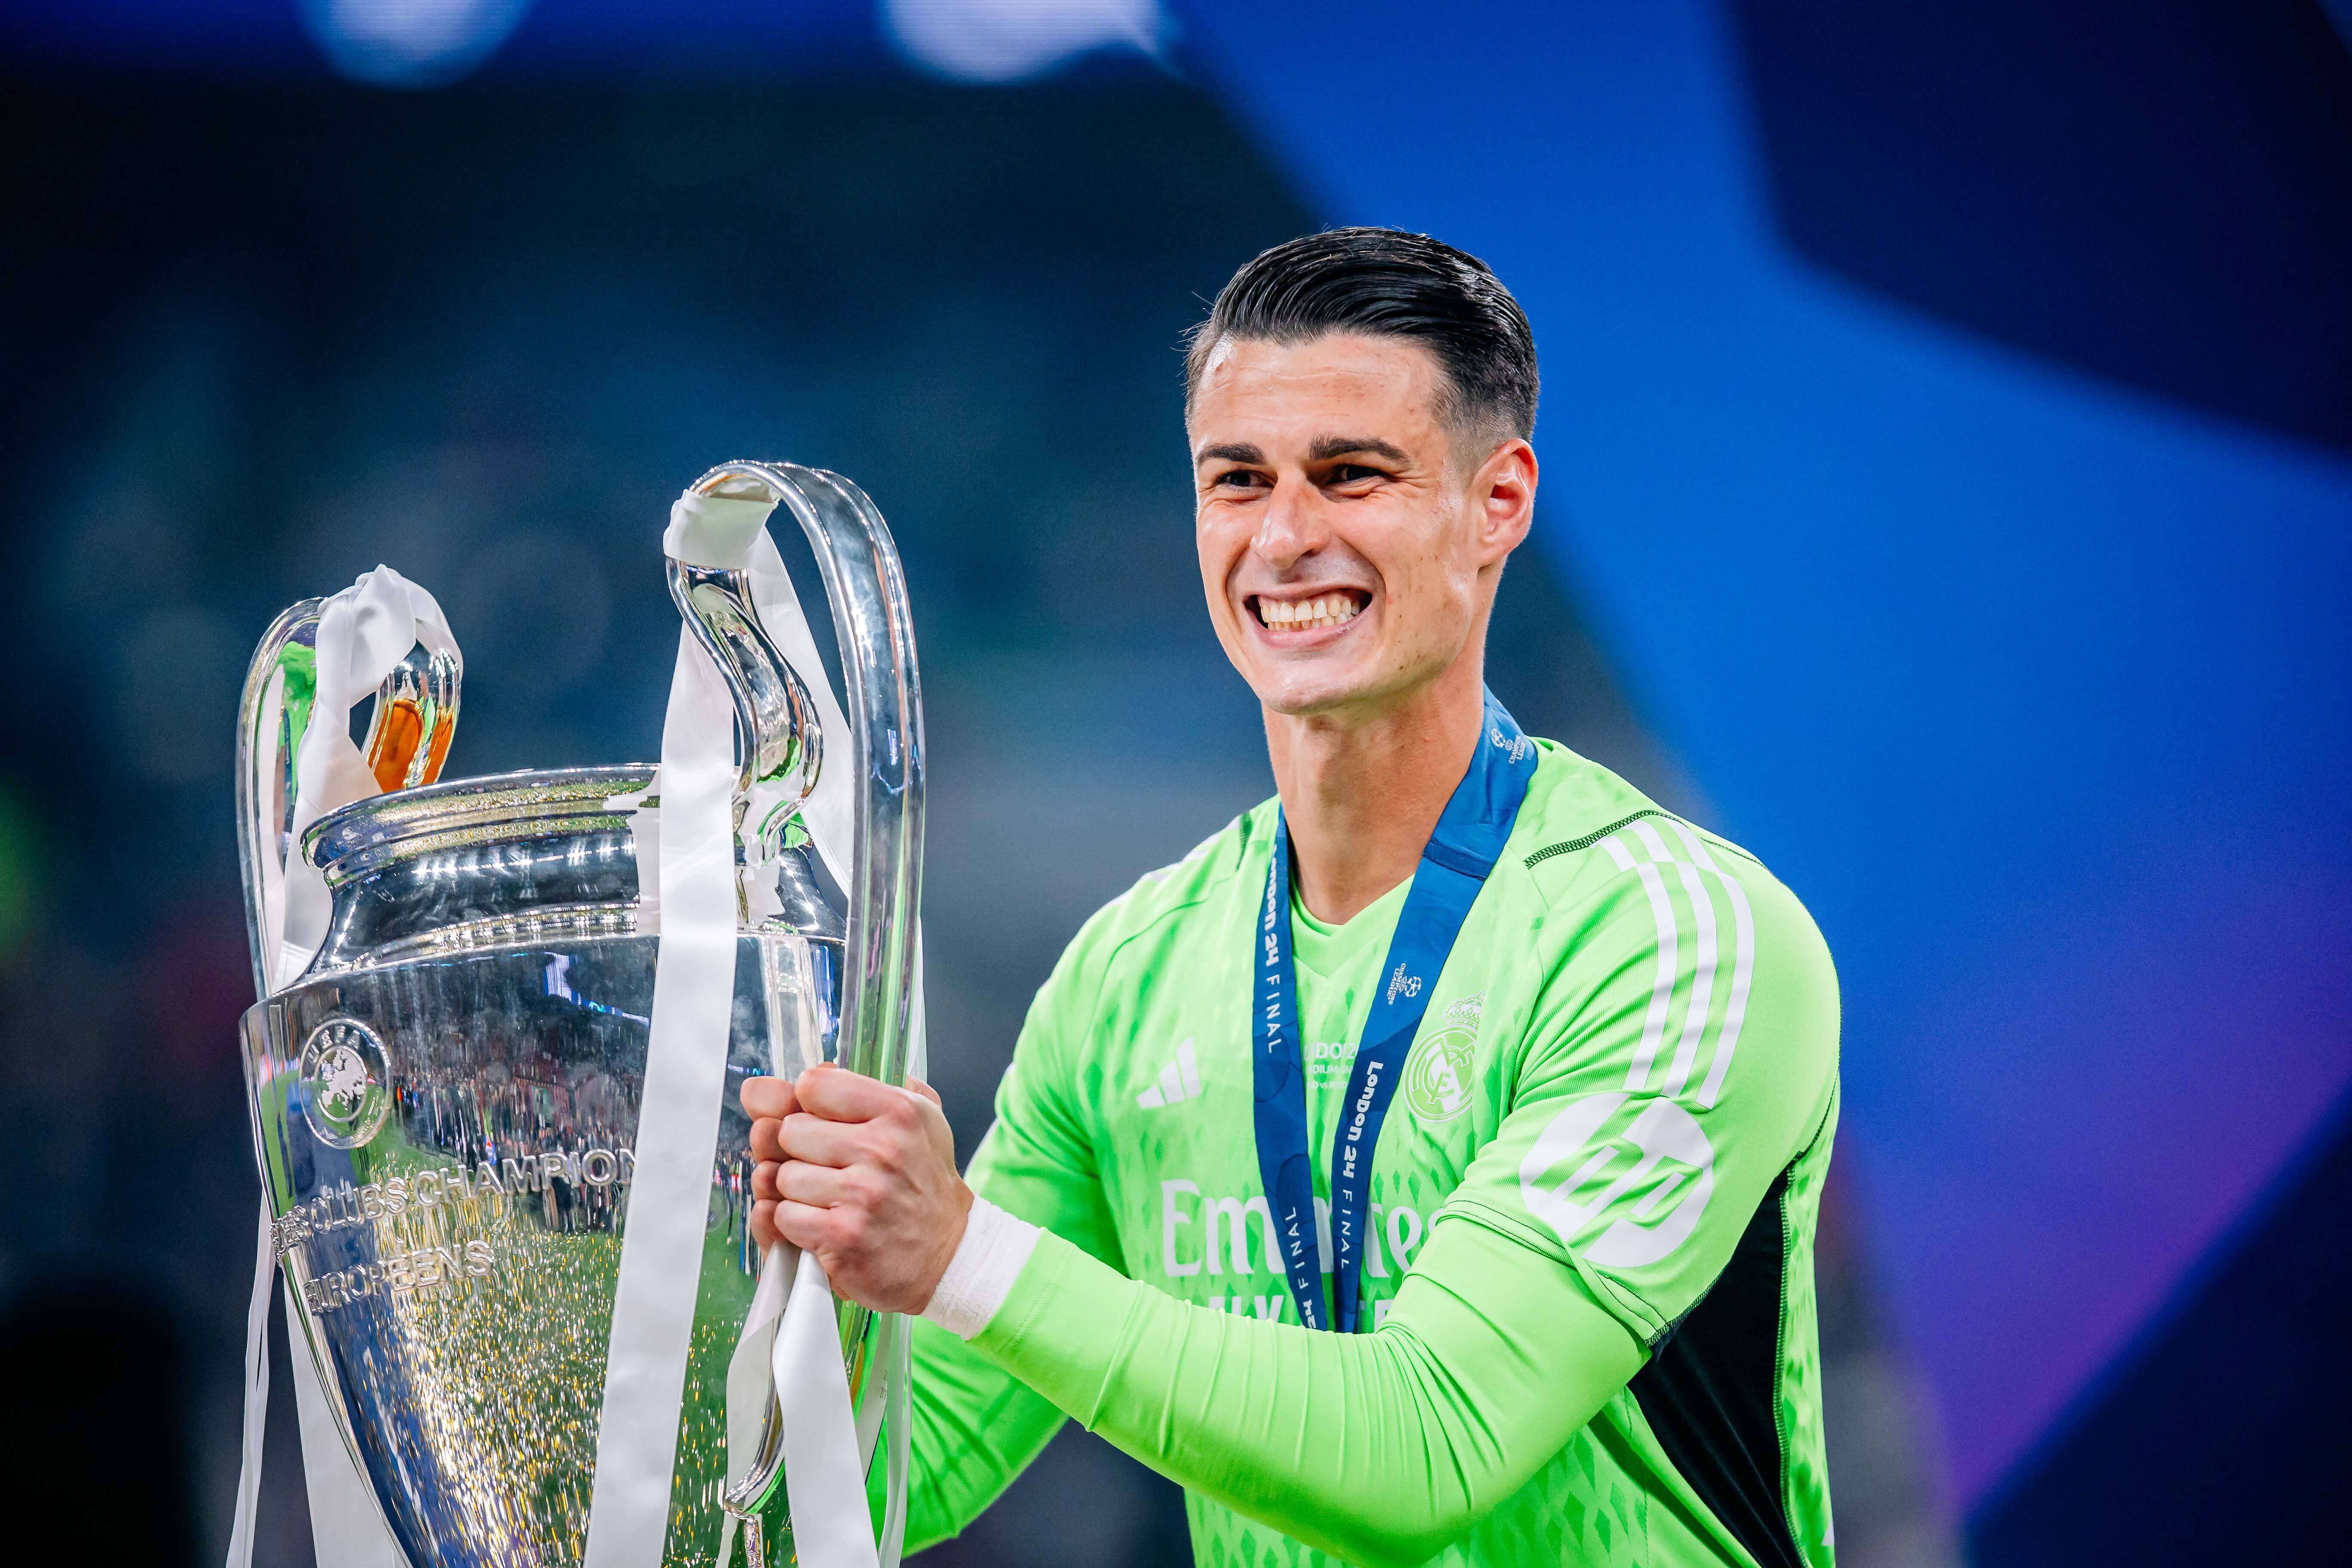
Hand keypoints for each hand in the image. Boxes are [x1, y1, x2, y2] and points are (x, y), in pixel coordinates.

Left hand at [742, 1066, 970, 1314]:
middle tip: (828, 1167)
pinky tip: (822, 1224)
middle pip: (789, 1131)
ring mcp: (862, 1194)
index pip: (812, 1085)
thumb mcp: (914, 1120)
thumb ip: (854, 1088)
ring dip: (796, 1191)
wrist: (948, 1255)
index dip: (808, 1105)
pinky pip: (782, 1216)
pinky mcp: (842, 1237)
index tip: (822, 1121)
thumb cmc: (922, 1182)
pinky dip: (794, 1223)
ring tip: (829, 1199)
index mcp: (899, 1110)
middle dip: (799, 1151)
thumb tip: (778, 1081)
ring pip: (781, 1176)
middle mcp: (882, 1148)